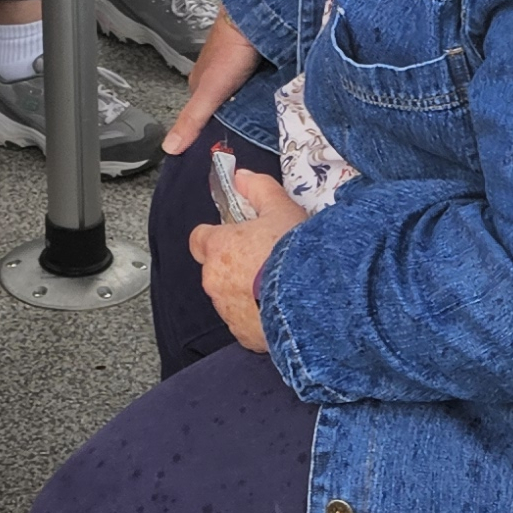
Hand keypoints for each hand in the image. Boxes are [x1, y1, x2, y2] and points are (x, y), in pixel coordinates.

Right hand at [163, 10, 260, 153]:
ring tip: (260, 120)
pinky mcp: (254, 60)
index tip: (226, 147)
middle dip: (232, 118)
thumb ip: (192, 119)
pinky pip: (254, 82)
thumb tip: (169, 147)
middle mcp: (215, 75)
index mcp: (198, 83)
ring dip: (246, 104)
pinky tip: (267, 98)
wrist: (255, 17)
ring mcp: (235, 66)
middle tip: (248, 135)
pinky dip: (258, 91)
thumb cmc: (230, 51)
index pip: (202, 115)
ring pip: (238, 93)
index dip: (212, 131)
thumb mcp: (209, 92)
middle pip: (221, 104)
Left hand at [192, 167, 304, 351]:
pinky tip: (280, 308)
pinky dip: (257, 316)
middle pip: (216, 269)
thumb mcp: (281, 209)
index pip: (200, 239)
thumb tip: (242, 177)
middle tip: (264, 260)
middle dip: (235, 265)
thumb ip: (258, 189)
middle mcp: (215, 281)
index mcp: (219, 248)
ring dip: (246, 292)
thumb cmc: (294, 253)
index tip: (235, 236)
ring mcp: (227, 311)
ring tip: (277, 286)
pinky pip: (245, 322)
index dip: (216, 236)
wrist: (313, 301)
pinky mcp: (243, 335)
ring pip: (229, 297)